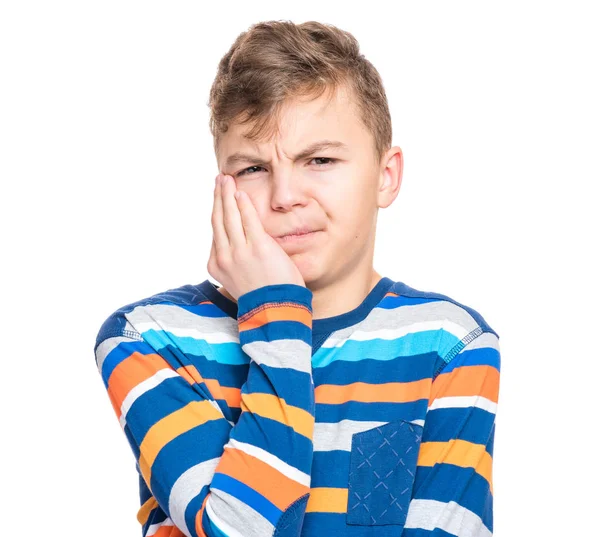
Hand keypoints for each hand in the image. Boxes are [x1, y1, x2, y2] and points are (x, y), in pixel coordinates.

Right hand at [207, 173, 305, 300]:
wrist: (275, 310)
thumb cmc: (262, 297)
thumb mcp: (239, 280)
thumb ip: (235, 261)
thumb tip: (239, 245)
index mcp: (217, 266)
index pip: (216, 233)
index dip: (217, 212)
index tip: (219, 199)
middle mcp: (224, 257)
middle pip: (218, 220)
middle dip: (218, 197)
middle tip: (218, 180)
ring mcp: (240, 252)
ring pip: (229, 216)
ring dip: (226, 194)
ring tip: (226, 179)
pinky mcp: (258, 247)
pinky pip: (248, 220)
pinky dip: (243, 204)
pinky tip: (240, 192)